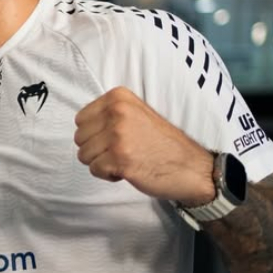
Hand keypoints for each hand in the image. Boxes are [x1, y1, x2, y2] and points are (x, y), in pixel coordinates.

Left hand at [73, 87, 214, 204]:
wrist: (193, 167)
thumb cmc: (163, 144)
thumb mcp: (137, 114)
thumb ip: (110, 114)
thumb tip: (82, 125)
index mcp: (119, 97)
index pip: (81, 119)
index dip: (95, 134)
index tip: (116, 139)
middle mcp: (117, 112)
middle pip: (79, 138)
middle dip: (96, 150)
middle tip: (122, 151)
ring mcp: (118, 135)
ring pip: (84, 155)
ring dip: (102, 163)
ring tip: (127, 159)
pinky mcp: (120, 158)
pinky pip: (95, 170)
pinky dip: (109, 175)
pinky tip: (129, 170)